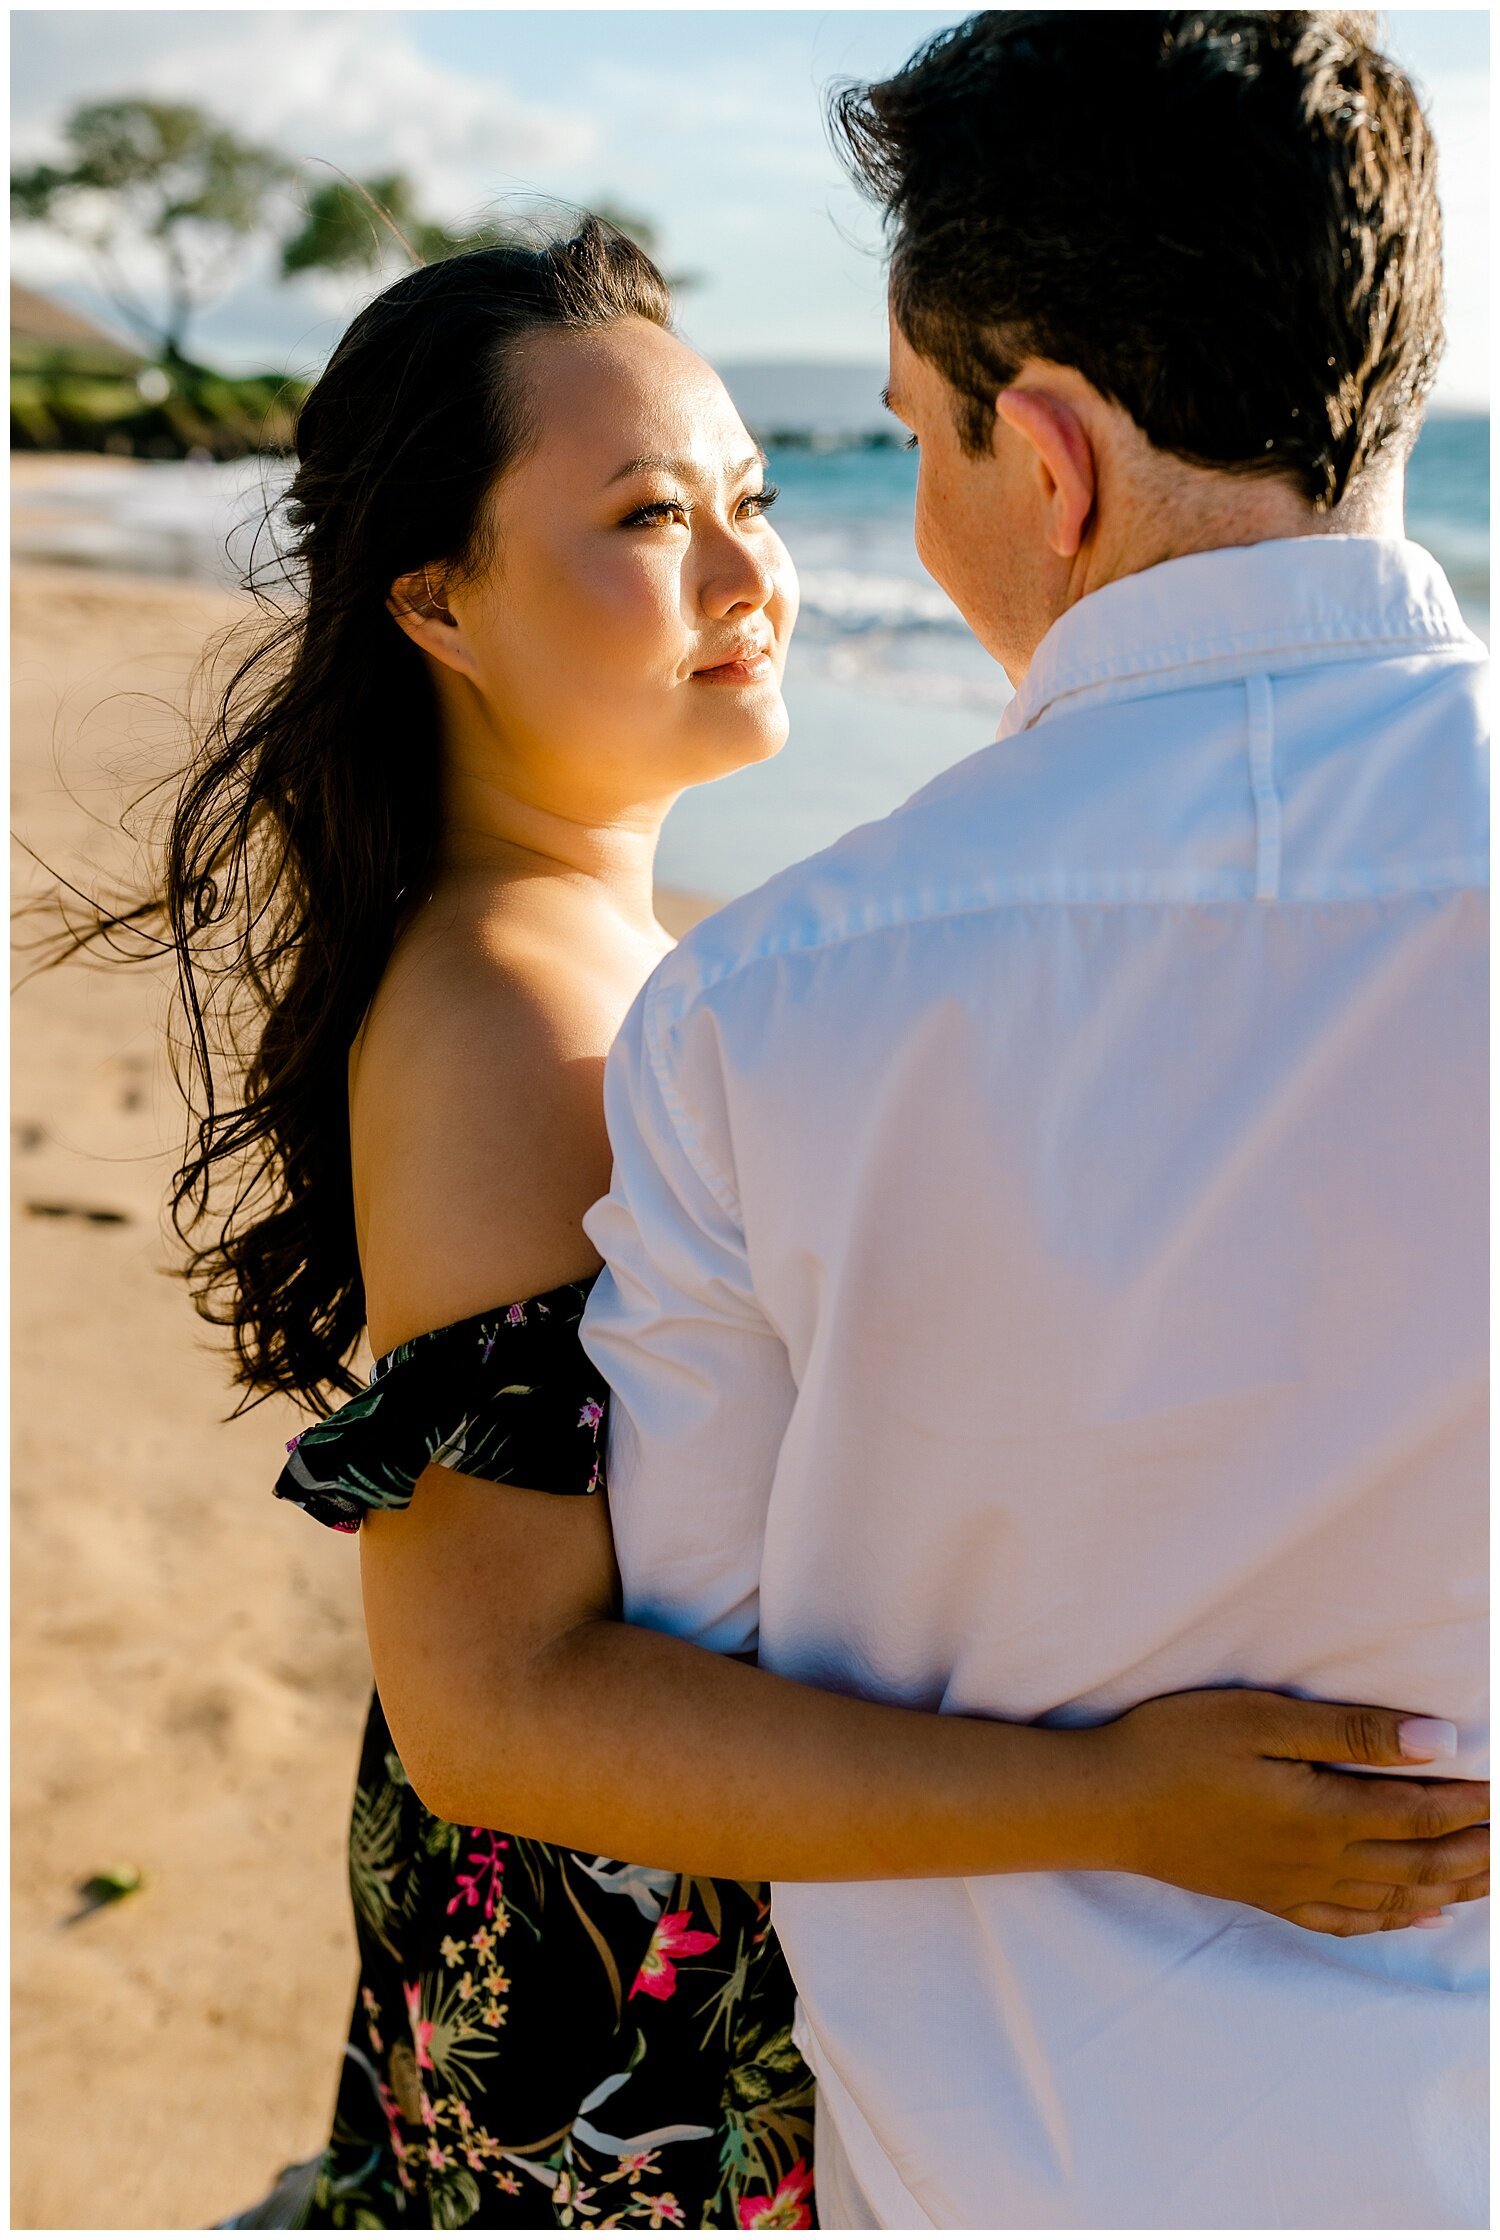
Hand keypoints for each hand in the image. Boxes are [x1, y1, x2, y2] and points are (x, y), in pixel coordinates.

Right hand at [1093, 1688, 1487, 1934]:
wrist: (1107, 1805)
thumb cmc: (1177, 1747)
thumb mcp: (1263, 1722)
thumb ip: (1352, 1734)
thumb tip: (1437, 1744)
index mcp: (1326, 1815)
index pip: (1423, 1812)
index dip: (1475, 1802)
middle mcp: (1322, 1862)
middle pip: (1422, 1862)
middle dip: (1479, 1851)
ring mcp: (1296, 1887)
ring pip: (1398, 1896)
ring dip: (1454, 1886)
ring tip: (1494, 1875)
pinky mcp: (1270, 1897)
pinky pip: (1352, 1921)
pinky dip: (1398, 1919)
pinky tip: (1423, 1914)